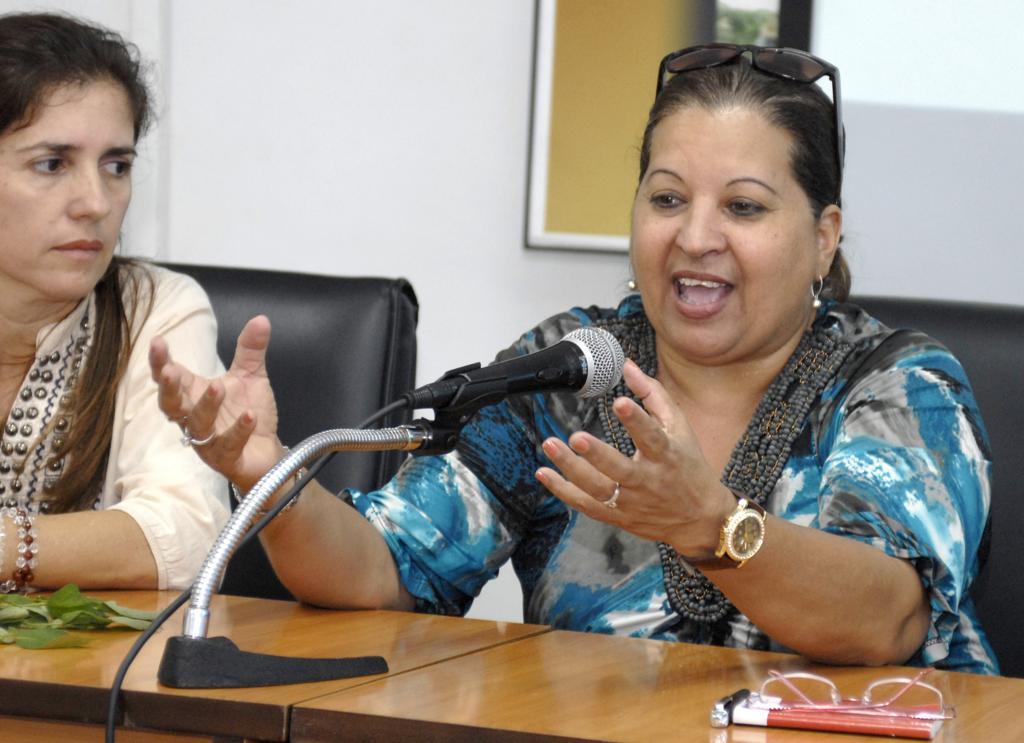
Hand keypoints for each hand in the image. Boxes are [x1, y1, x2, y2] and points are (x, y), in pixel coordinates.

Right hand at [149, 315, 284, 490]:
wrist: (267, 453)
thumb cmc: (248, 413)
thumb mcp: (250, 377)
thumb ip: (251, 350)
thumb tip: (261, 319)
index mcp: (195, 394)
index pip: (172, 377)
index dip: (161, 362)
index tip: (158, 341)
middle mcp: (195, 418)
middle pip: (172, 404)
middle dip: (168, 388)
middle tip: (170, 370)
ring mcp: (209, 440)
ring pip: (198, 424)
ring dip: (206, 405)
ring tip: (219, 387)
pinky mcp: (227, 458)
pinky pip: (229, 445)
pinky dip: (238, 430)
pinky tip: (249, 416)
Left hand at [535, 360, 734, 554]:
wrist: (699, 518)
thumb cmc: (687, 464)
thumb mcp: (680, 427)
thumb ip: (653, 394)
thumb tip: (627, 365)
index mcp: (666, 455)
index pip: (651, 437)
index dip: (636, 420)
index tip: (619, 402)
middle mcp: (648, 481)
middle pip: (619, 469)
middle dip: (597, 454)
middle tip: (576, 437)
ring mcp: (631, 502)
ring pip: (597, 489)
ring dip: (571, 469)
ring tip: (550, 444)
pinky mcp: (618, 516)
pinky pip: (586, 505)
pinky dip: (563, 491)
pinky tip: (544, 472)